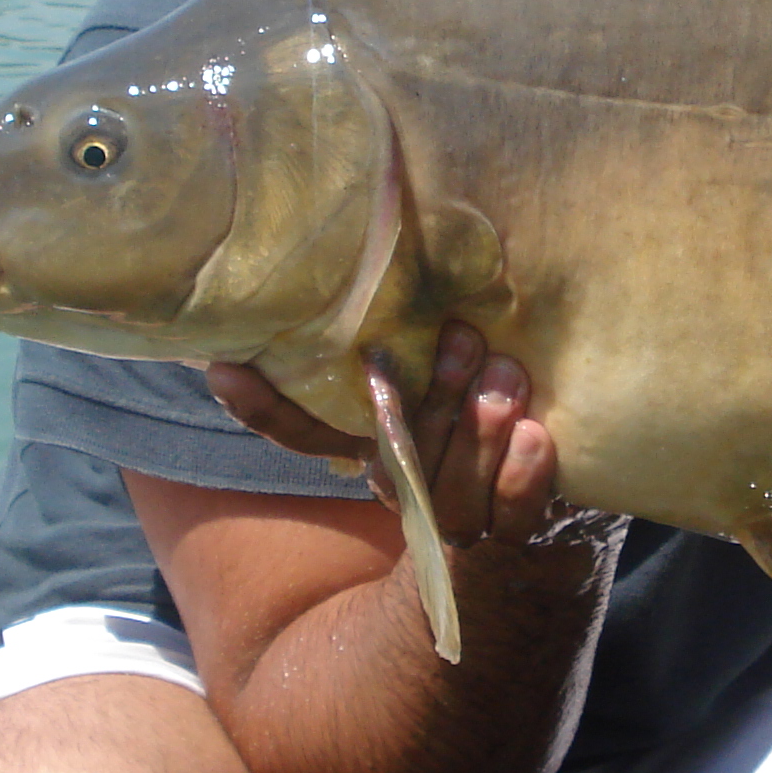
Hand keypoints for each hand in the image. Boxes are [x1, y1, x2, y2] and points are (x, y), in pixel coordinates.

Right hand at [207, 324, 560, 547]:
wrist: (544, 491)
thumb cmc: (487, 391)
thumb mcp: (441, 357)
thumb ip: (402, 332)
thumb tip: (368, 238)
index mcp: (370, 443)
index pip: (300, 432)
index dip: (262, 407)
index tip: (227, 368)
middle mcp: (403, 483)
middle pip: (394, 463)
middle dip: (430, 401)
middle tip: (461, 337)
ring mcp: (453, 516)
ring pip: (448, 497)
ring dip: (477, 432)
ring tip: (506, 374)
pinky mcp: (512, 533)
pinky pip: (510, 522)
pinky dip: (521, 481)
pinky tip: (536, 435)